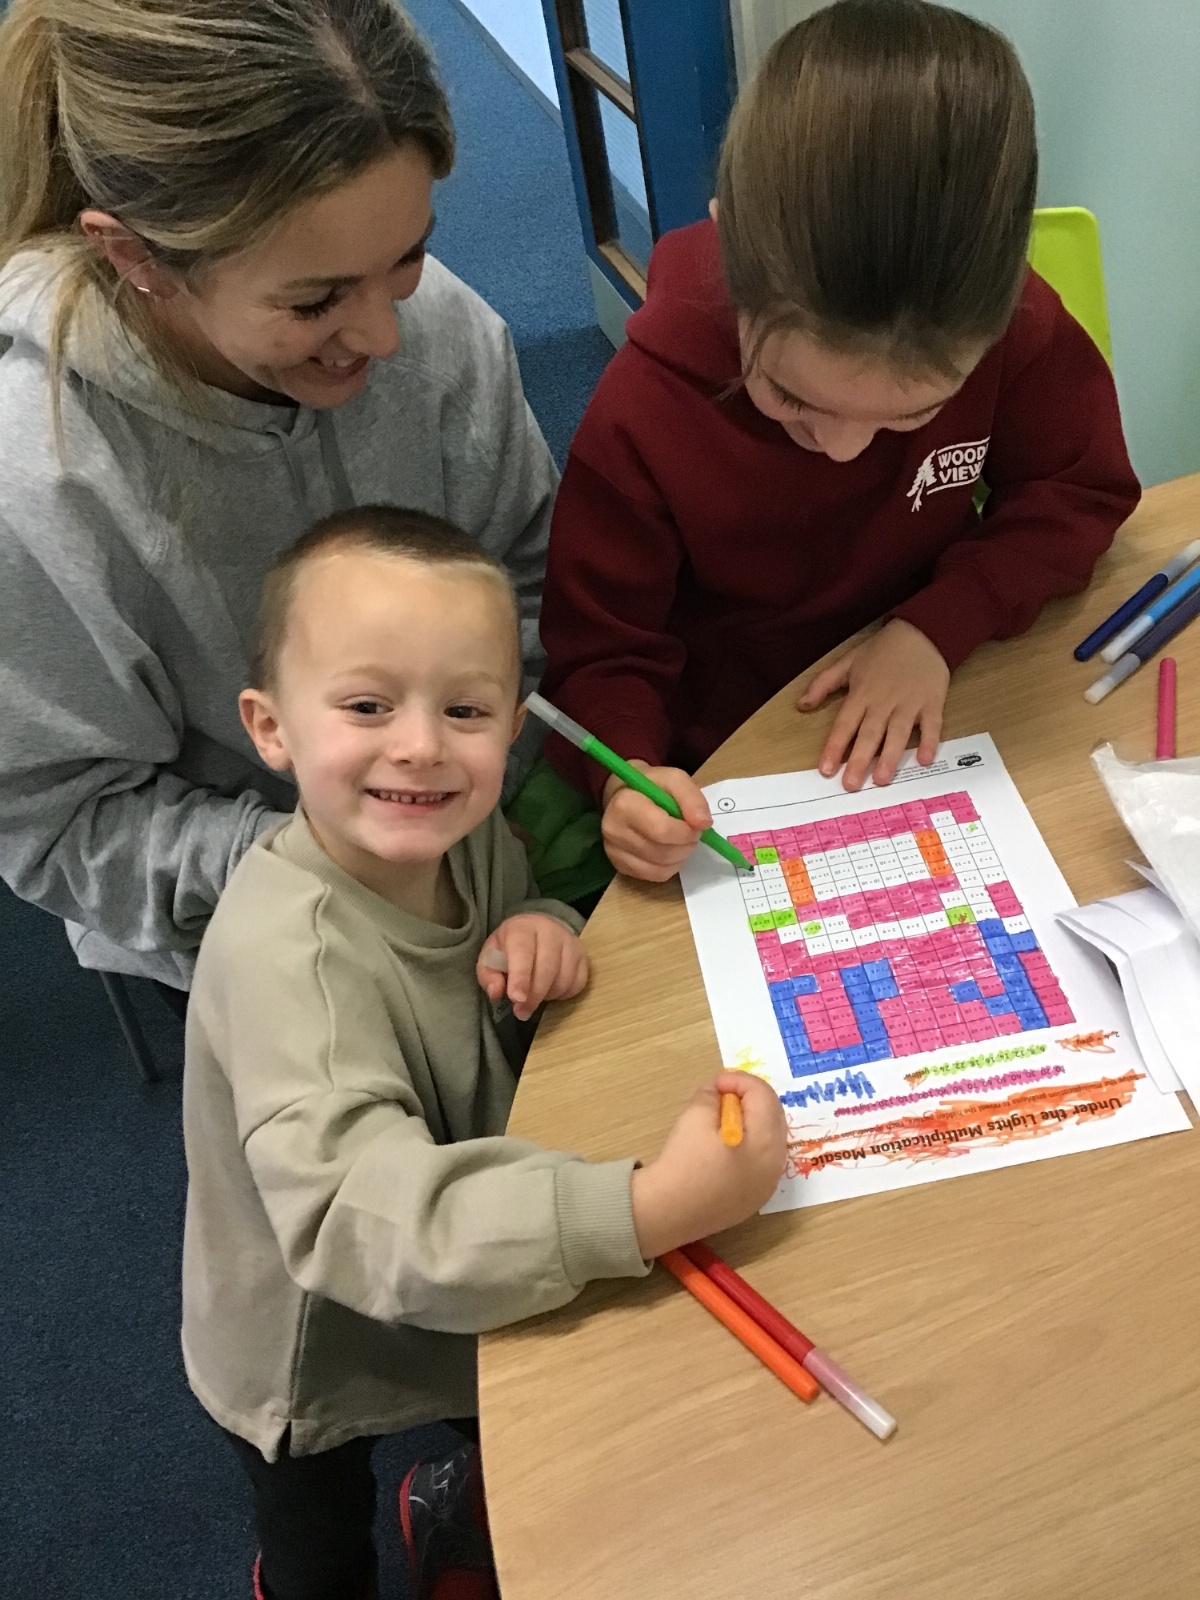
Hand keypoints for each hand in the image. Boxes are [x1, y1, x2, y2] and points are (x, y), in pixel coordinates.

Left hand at [476, 914, 588, 1021]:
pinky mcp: (583, 956)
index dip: (520, 977)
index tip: (517, 999)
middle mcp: (550, 930)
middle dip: (534, 995)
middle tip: (522, 1012)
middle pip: (547, 967)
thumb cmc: (509, 948)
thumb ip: (488, 975)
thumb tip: (496, 993)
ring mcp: (570, 942)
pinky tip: (551, 990)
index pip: (523, 952)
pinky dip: (564, 994)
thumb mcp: (490, 958)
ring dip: (548, 995)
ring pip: (564, 978)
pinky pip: (578, 983)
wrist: (536, 931)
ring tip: (535, 995)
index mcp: (522, 928)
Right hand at [601, 763, 710, 882]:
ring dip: (681, 856)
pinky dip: (671, 866)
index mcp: (625, 805)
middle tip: (690, 832)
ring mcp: (614, 852)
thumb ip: (691, 797)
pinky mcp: (620, 866)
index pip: (662, 830)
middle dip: (686, 844)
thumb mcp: (674, 779)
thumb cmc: (651, 786)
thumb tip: (704, 824)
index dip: (686, 831)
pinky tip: (670, 850)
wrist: (626, 794)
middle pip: (663, 852)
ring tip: (680, 839)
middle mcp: (613, 831)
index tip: (695, 824)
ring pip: (661, 867)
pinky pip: (656, 876)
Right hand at [629, 1074, 787, 1257]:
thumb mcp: (695, 1116)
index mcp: (765, 1141)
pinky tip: (726, 1145)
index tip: (716, 1083)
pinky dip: (750, 1144)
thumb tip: (718, 1093)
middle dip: (751, 1098)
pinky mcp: (756, 1198)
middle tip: (723, 1095)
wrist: (669, 1211)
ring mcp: (768, 1184)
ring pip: (770, 1139)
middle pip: (773, 1116)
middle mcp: (775, 1163)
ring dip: (752, 1121)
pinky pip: (762, 1161)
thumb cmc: (684, 1161)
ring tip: (723, 1118)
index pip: (763, 1096)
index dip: (740, 1081)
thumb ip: (711, 1096)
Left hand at [797, 619, 948, 790]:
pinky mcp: (932, 702)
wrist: (923, 632)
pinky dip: (928, 741)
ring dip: (890, 756)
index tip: (825, 769)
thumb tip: (801, 705)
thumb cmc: (883, 650)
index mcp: (862, 693)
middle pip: (869, 734)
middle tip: (851, 785)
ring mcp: (909, 703)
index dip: (834, 747)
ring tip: (882, 779)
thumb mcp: (848, 661)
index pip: (844, 724)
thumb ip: (823, 684)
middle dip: (859, 761)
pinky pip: (931, 725)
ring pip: (898, 733)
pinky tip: (924, 760)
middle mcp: (884, 701)